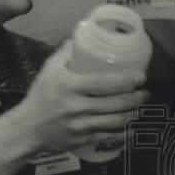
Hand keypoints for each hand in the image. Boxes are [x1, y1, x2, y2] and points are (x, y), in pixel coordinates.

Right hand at [15, 39, 148, 153]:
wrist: (29, 127)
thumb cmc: (41, 94)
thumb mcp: (49, 69)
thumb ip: (66, 52)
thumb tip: (83, 34)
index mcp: (70, 86)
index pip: (104, 83)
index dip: (126, 80)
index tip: (140, 77)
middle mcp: (77, 107)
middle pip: (115, 103)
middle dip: (135, 98)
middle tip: (144, 93)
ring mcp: (81, 125)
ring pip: (115, 121)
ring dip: (132, 114)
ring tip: (139, 107)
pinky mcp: (83, 139)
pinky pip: (109, 136)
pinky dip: (124, 133)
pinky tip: (132, 127)